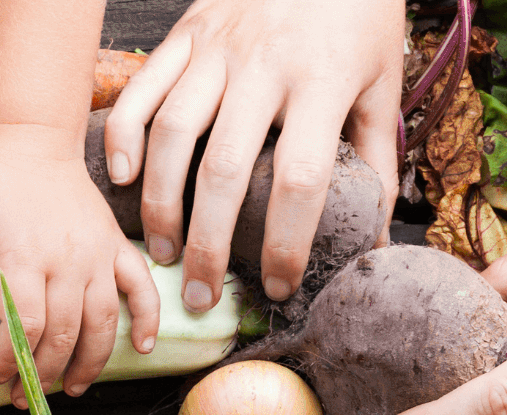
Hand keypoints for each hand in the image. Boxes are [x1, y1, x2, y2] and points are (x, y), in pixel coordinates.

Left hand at [0, 129, 159, 401]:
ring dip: (89, 363)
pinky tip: (141, 349)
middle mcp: (68, 259)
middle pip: (63, 333)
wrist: (36, 141)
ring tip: (69, 390)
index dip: (11, 359)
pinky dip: (147, 320)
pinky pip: (141, 288)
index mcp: (26, 253)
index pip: (23, 324)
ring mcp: (98, 255)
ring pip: (102, 323)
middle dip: (43, 373)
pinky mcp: (117, 248)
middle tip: (25, 397)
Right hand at [102, 0, 401, 305]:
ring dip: (162, 204)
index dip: (287, 243)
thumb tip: (371, 240)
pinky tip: (124, 181)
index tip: (280, 285)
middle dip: (206, 244)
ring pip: (174, 135)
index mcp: (323, 81)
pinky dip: (125, 137)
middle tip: (200, 295)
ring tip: (163, 253)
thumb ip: (375, 160)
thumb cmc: (357, 14)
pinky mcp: (186, 33)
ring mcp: (218, 47)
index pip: (301, 179)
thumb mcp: (382, 81)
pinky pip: (142, 90)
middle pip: (225, 169)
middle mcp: (265, 65)